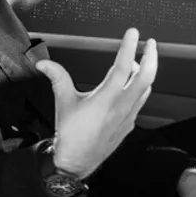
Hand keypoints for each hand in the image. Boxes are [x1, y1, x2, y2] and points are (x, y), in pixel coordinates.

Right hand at [36, 28, 156, 177]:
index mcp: (105, 99)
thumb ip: (57, 78)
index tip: (133, 33)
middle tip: (151, 43)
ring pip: (146, 89)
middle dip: (151, 57)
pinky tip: (133, 85)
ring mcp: (127, 116)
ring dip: (147, 72)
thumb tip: (44, 64)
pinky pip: (141, 101)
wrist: (77, 162)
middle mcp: (120, 107)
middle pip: (146, 77)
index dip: (129, 48)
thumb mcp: (63, 102)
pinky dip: (141, 88)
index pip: (122, 68)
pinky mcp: (128, 124)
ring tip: (140, 61)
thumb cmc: (70, 135)